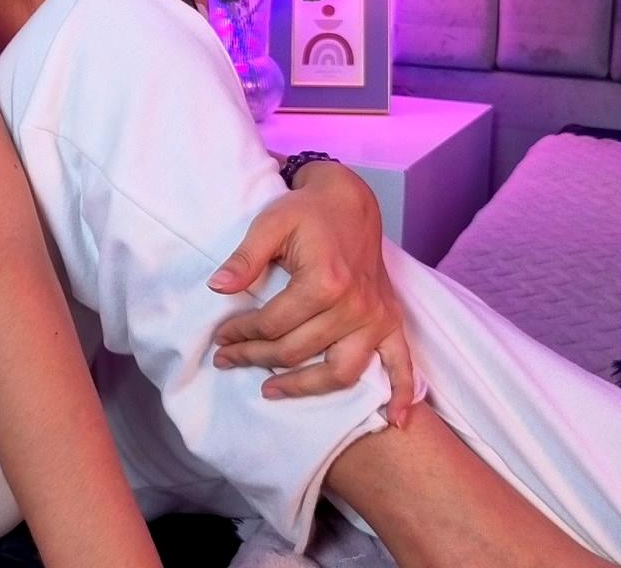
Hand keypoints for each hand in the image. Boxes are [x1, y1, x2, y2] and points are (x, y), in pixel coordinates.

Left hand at [205, 162, 414, 426]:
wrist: (349, 201)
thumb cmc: (307, 212)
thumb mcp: (270, 223)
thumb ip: (244, 257)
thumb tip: (218, 287)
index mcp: (325, 282)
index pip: (274, 324)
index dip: (240, 333)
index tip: (220, 337)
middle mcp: (354, 306)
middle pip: (298, 351)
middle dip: (255, 358)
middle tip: (227, 360)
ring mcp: (376, 317)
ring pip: (340, 372)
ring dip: (305, 388)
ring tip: (270, 391)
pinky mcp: (391, 320)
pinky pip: (402, 364)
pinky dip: (402, 394)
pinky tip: (397, 420)